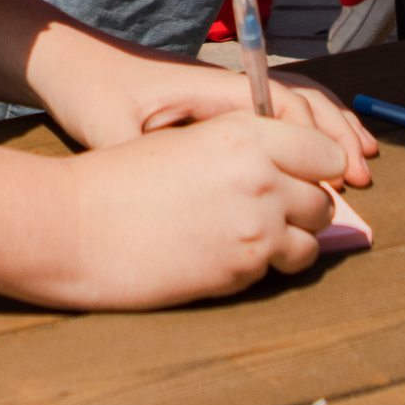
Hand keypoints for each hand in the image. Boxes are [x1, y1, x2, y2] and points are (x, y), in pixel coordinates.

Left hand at [32, 35, 373, 187]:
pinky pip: (272, 114)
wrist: (69, 63)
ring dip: (329, 129)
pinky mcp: (214, 106)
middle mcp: (222, 84)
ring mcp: (221, 93)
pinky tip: (314, 159)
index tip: (341, 171)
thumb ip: (155, 161)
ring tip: (359, 163)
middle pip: (299, 98)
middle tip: (363, 174)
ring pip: (293, 102)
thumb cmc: (89, 94)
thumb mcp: (113, 133)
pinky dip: (303, 132)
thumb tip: (195, 197)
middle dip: (336, 133)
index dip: (317, 136)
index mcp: (206, 87)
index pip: (279, 103)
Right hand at [52, 114, 345, 309]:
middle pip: (323, 198)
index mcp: (245, 134)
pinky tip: (227, 252)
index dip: (318, 165)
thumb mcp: (187, 140)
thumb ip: (242, 148)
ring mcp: (257, 228)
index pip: (324, 151)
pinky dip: (265, 263)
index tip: (304, 175)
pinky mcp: (244, 270)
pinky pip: (280, 267)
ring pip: (313, 240)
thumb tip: (284, 169)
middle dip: (305, 205)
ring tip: (255, 234)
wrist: (80, 226)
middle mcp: (261, 178)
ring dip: (293, 238)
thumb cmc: (121, 178)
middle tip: (274, 208)